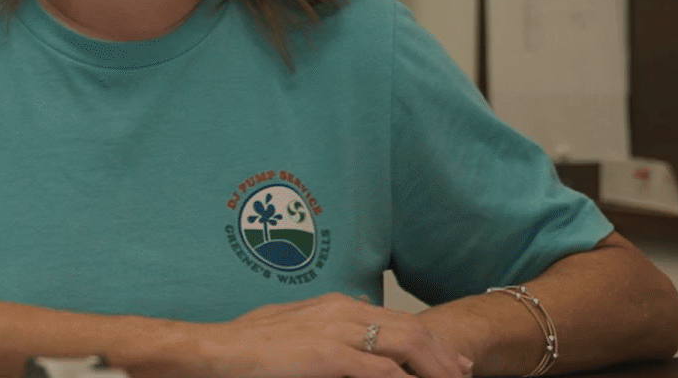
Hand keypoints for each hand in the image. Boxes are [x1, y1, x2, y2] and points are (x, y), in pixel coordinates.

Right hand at [195, 293, 472, 377]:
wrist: (214, 350)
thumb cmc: (245, 346)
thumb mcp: (291, 331)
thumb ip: (321, 334)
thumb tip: (341, 345)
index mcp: (333, 306)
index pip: (394, 319)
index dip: (427, 340)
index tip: (447, 359)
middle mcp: (340, 312)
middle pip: (409, 329)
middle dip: (441, 354)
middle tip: (463, 372)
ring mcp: (335, 332)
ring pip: (404, 345)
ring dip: (433, 367)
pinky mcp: (327, 356)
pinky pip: (381, 370)